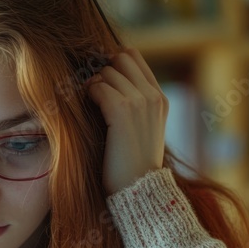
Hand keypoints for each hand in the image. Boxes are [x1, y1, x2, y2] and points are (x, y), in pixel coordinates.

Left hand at [84, 47, 167, 194]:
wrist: (139, 190)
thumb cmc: (131, 165)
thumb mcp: (140, 130)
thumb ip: (132, 106)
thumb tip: (102, 83)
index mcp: (159, 99)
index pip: (133, 57)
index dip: (112, 64)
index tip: (101, 82)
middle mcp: (153, 96)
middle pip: (120, 58)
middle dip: (103, 71)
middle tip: (93, 94)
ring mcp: (140, 102)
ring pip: (107, 71)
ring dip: (94, 85)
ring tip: (91, 105)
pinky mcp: (123, 111)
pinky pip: (99, 86)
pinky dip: (89, 94)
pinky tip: (89, 109)